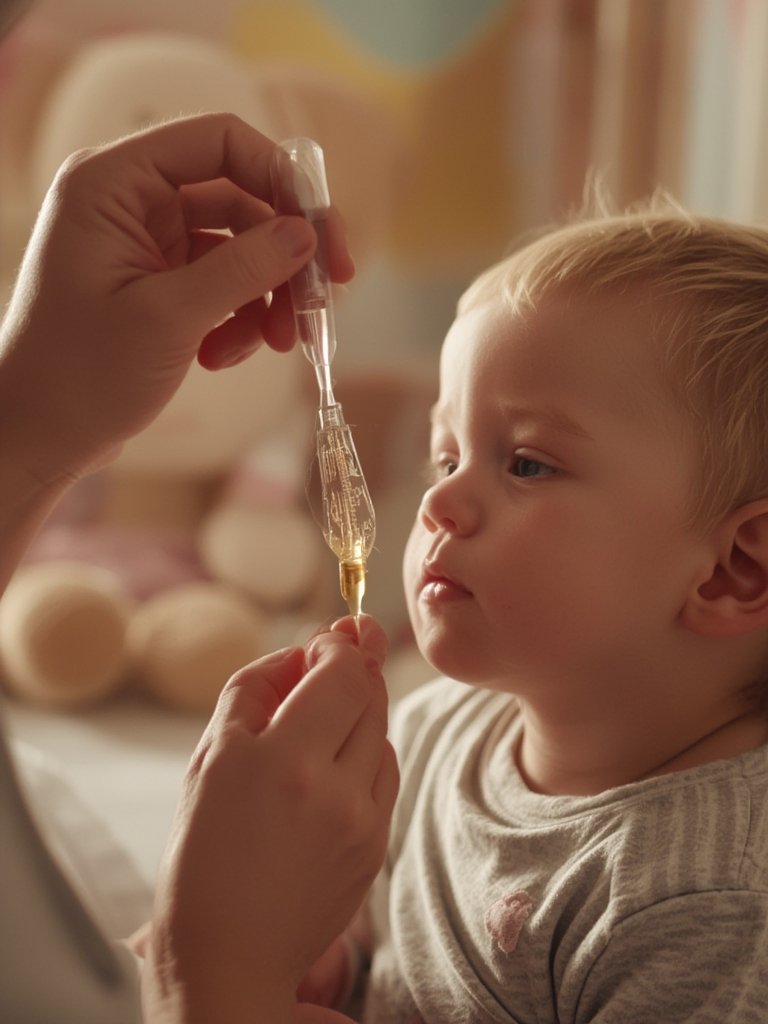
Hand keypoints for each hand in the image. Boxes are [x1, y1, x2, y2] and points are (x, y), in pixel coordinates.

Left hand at [0, 112, 353, 485]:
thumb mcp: (168, 318)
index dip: (281, 179)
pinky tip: (223, 357)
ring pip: (239, 246)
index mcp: (113, 183)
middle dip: (284, 254)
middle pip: (240, 198)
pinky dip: (239, 318)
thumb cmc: (78, 375)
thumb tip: (307, 236)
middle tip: (321, 301)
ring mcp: (146, 243)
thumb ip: (242, 270)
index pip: (219, 143)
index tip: (322, 236)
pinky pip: (223, 283)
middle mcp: (130, 201)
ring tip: (274, 345)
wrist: (39, 435)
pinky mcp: (159, 282)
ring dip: (267, 296)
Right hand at [142, 615, 397, 1023]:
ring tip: (322, 718)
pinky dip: (366, 754)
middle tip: (335, 657)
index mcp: (285, 761)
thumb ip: (255, 688)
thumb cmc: (204, 850)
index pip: (344, 675)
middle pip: (371, 697)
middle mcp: (334, 789)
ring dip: (360, 712)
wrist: (228, 951)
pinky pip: (385, 775)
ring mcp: (363, 822)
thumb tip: (300, 651)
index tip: (325, 639)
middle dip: (354, 669)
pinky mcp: (377, 847)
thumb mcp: (211, 756)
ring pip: (382, 734)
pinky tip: (333, 762)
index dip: (340, 646)